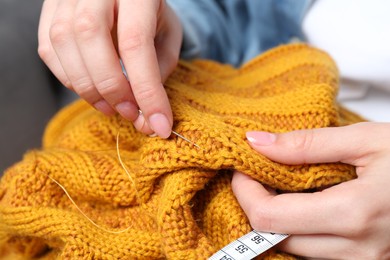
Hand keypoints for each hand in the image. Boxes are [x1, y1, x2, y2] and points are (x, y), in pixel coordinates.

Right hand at [38, 0, 182, 137]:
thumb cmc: (151, 12)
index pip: (135, 43)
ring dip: (87, 87)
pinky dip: (69, 78)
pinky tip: (91, 88)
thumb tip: (145, 114)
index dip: (147, 90)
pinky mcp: (50, 8)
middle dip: (111, 87)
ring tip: (111, 106)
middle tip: (130, 113)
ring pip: (62, 42)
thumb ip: (160, 67)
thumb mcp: (168, 33)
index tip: (159, 125)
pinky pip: (49, 49)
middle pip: (90, 36)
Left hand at [232, 122, 389, 258]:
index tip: (244, 169)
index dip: (246, 192)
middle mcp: (359, 249)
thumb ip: (306, 144)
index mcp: (355, 213)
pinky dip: (301, 231)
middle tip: (258, 177)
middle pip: (277, 238)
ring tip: (282, 188)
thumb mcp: (365, 140)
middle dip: (257, 206)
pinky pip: (318, 253)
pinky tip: (306, 207)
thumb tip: (257, 142)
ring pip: (296, 249)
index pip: (270, 217)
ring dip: (279, 221)